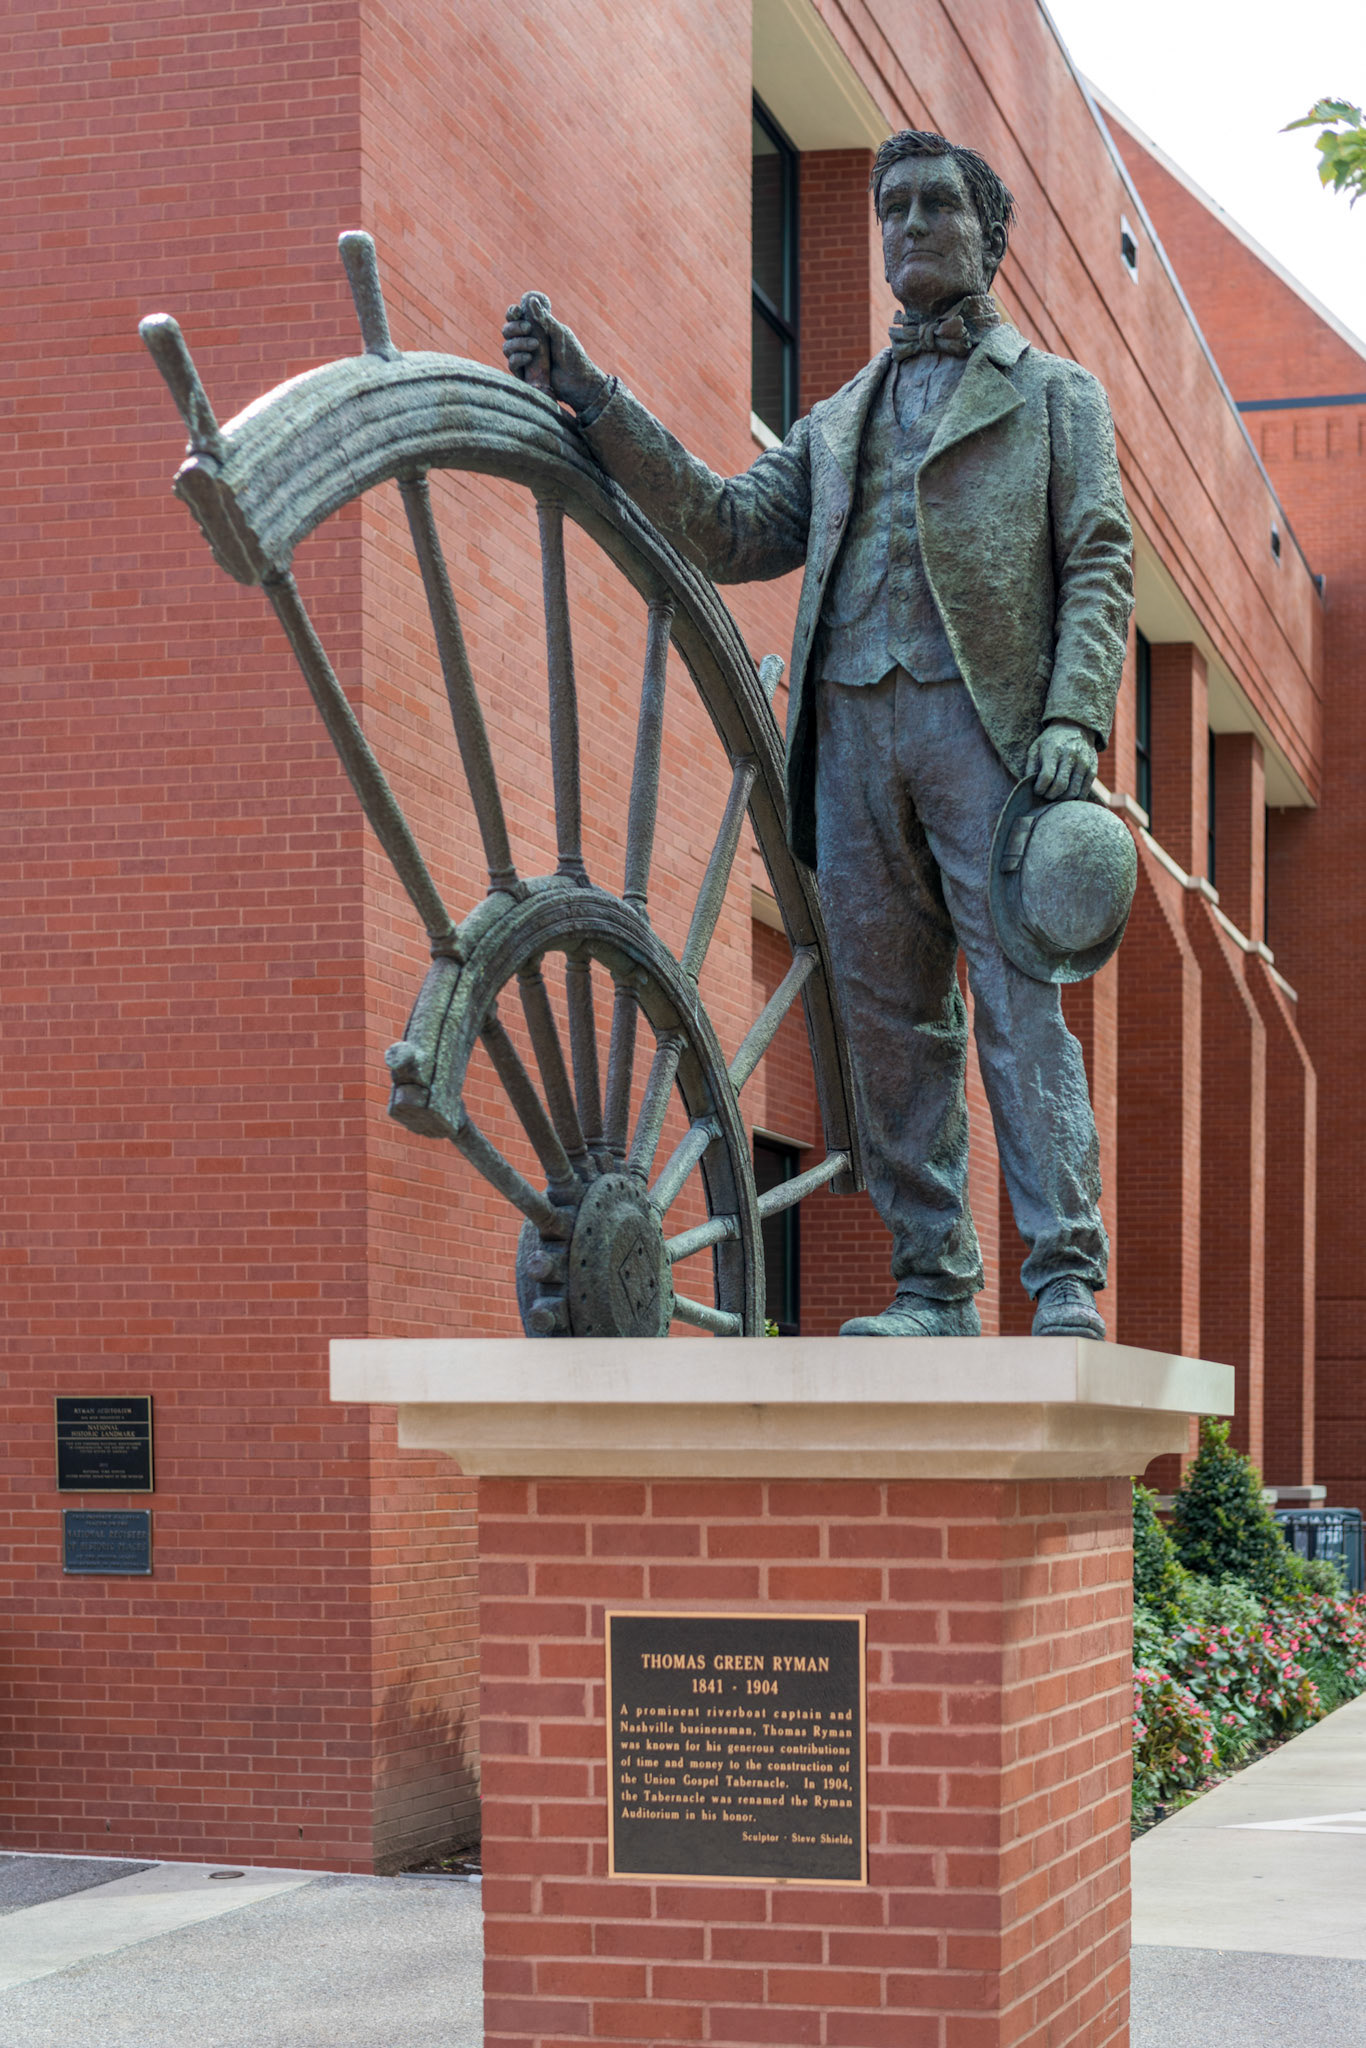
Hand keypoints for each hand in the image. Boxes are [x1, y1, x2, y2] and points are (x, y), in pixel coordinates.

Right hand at [501, 293, 607, 412]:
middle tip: (528, 328)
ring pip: (507, 347)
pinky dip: (517, 358)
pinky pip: (512, 364)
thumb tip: (531, 300)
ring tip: (535, 345)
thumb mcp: (559, 333)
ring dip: (518, 343)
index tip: (518, 311)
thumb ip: (545, 318)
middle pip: (507, 331)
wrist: (578, 381)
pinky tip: (529, 357)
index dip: (513, 313)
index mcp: (534, 330)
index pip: (516, 318)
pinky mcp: (524, 375)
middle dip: (514, 327)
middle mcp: (526, 343)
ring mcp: (524, 359)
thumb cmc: (572, 355)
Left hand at [1025, 719, 1097, 801]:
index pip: (1047, 777)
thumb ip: (1031, 766)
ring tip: (1055, 794)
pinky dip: (1074, 798)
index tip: (1037, 790)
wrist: (1076, 727)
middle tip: (1045, 794)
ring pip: (1073, 792)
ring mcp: (1084, 763)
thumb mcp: (1036, 747)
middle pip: (1060, 786)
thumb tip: (1028, 785)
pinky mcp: (1092, 770)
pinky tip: (1066, 794)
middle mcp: (1071, 756)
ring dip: (1061, 799)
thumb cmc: (1051, 741)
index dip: (1039, 788)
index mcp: (1054, 750)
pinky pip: (1083, 791)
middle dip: (1049, 796)